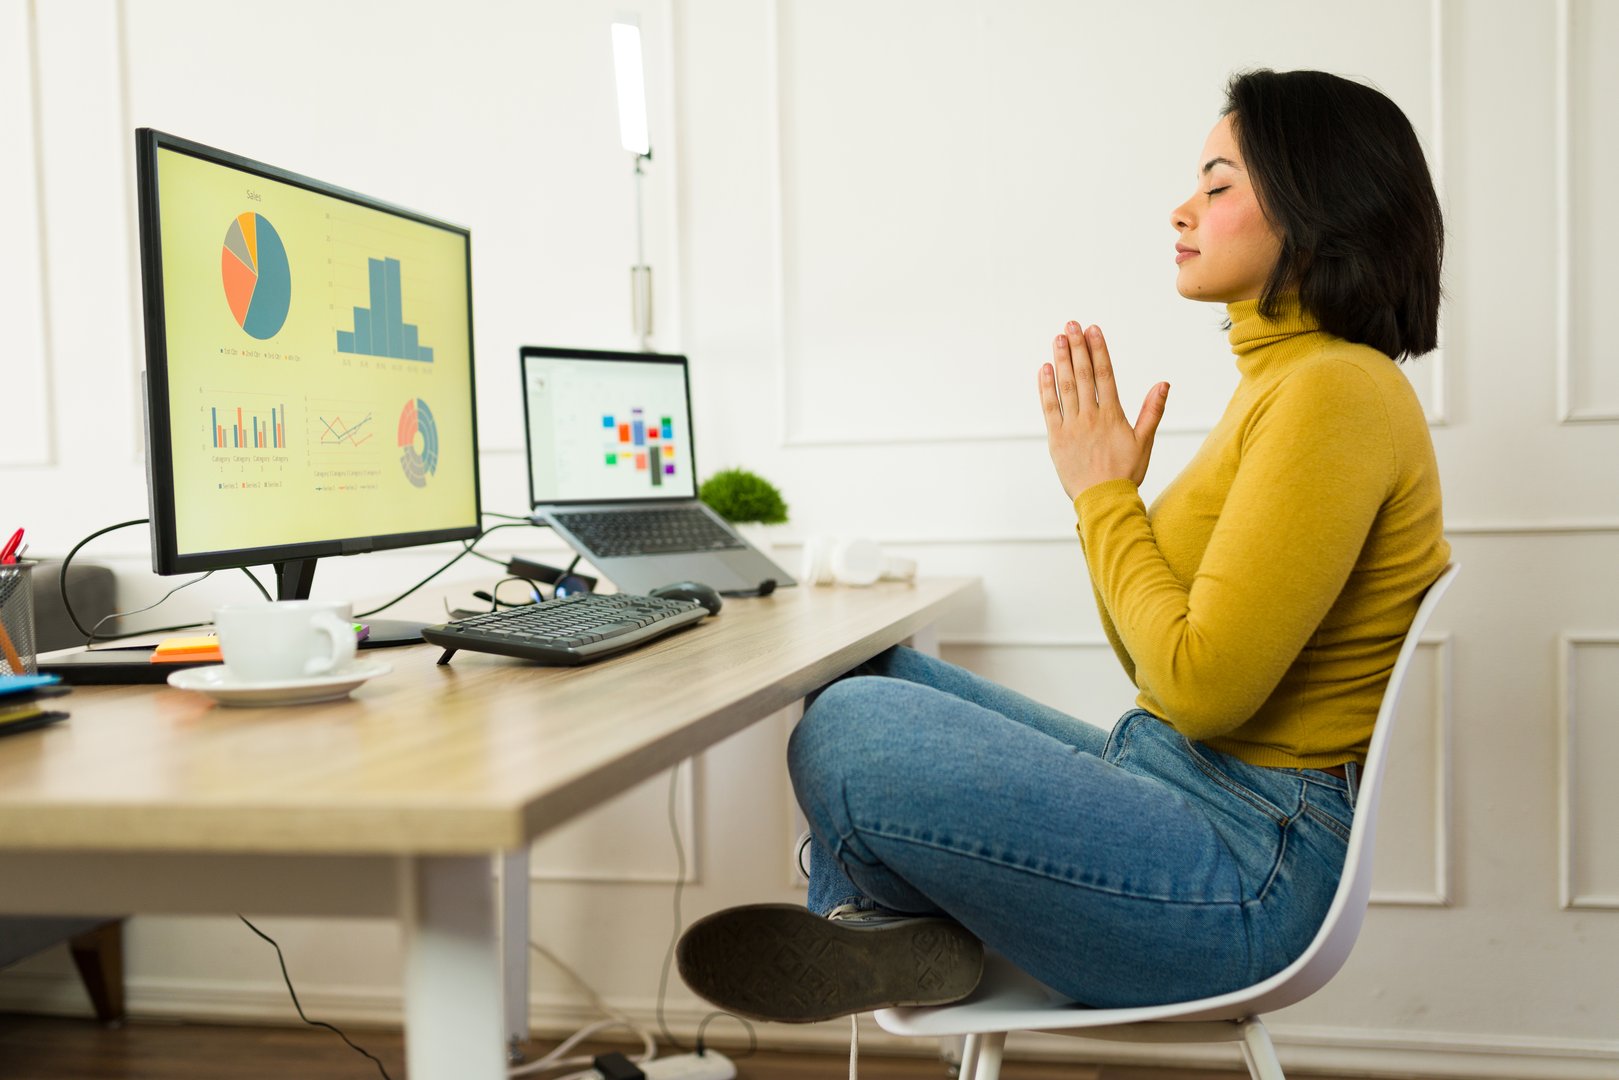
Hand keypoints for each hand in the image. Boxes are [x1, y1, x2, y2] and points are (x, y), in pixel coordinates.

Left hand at [1039, 321, 1168, 499]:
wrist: (1104, 499)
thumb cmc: (1126, 472)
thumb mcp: (1145, 441)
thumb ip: (1153, 410)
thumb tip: (1163, 384)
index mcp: (1113, 415)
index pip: (1105, 374)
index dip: (1098, 350)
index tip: (1093, 330)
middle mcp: (1091, 416)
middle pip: (1083, 375)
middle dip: (1077, 347)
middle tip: (1071, 325)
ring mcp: (1072, 426)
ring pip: (1065, 387)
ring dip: (1061, 361)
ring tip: (1058, 339)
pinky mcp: (1056, 438)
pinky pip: (1049, 408)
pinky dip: (1046, 387)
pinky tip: (1044, 369)